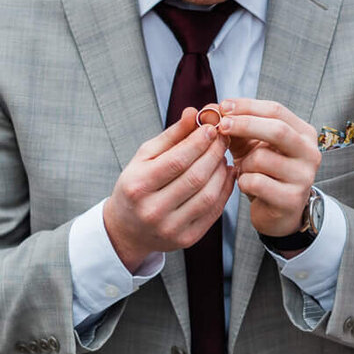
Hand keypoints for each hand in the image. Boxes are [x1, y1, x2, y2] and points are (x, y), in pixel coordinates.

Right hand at [102, 108, 233, 270]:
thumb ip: (170, 136)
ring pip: (208, 196)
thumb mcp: (144, 158)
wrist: (127, 230)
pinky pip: (213, 212)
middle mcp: (153, 210)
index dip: (198, 142)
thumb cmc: (136, 186)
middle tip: (223, 139)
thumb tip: (193, 113)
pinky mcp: (186, 240)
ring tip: (223, 156)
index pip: (176, 161)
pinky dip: (225, 191)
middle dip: (214, 154)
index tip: (211, 128)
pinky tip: (226, 175)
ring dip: (222, 172)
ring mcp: (170, 228)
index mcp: (138, 186)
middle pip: (195, 178)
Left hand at [215, 98, 320, 237]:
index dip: (247, 106)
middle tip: (222, 126)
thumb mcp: (251, 146)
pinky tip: (247, 186)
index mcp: (303, 133)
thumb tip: (212, 108)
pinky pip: (256, 182)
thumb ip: (237, 126)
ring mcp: (304, 177)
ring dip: (243, 163)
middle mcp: (310, 153)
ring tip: (244, 170)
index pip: (276, 110)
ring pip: (262, 158)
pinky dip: (243, 182)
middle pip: (277, 130)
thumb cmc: (264, 173)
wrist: (277, 212)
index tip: (223, 107)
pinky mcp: (291, 199)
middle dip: (245, 125)